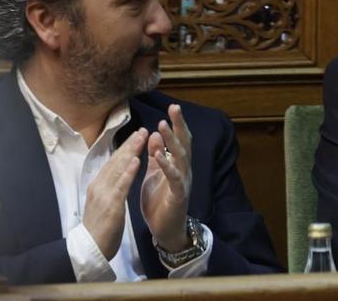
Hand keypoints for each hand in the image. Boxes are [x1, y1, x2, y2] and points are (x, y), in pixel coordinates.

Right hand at [83, 128, 146, 259]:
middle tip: (143, 130)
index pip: (113, 161)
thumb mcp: (103, 201)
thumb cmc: (99, 226)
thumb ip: (109, 186)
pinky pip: (121, 186)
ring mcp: (104, 194)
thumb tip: (117, 172)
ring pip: (118, 168)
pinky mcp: (110, 205)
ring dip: (131, 151)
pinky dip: (128, 172)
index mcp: (98, 184)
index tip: (137, 135)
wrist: (90, 249)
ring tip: (142, 137)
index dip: (126, 147)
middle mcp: (99, 185)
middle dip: (130, 144)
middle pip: (116, 160)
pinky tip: (136, 161)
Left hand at [141, 104, 193, 252]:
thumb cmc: (159, 202)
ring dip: (172, 141)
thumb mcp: (154, 174)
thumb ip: (155, 155)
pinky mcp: (178, 195)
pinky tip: (159, 155)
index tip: (173, 106)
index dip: (176, 124)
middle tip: (174, 108)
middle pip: (184, 143)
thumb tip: (153, 133)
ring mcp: (183, 182)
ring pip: (181, 157)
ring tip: (162, 126)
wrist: (165, 230)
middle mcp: (184, 170)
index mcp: (177, 165)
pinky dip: (167, 165)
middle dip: (179, 125)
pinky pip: (174, 178)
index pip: (179, 140)